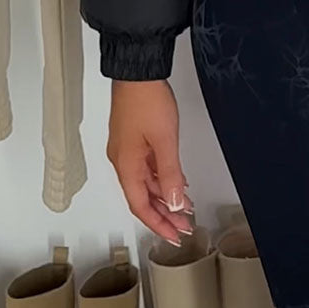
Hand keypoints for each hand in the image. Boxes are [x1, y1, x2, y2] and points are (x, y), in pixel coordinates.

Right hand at [107, 80, 194, 245]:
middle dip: (164, 214)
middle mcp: (123, 161)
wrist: (138, 71)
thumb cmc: (148, 101)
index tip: (174, 236)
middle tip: (184, 228)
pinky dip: (163, 179)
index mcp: (126, 166)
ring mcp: (128, 150)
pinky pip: (148, 168)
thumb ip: (170, 173)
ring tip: (185, 210)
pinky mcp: (135, 138)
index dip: (157, 224)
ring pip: (146, 183)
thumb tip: (176, 203)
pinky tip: (178, 183)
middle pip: (142, 197)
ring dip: (165, 197)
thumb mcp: (164, 140)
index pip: (140, 205)